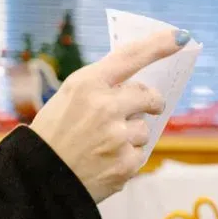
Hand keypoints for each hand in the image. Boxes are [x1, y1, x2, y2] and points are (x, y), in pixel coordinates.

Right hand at [29, 28, 189, 202]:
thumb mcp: (66, 99)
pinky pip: (139, 154)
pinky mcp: (125, 164)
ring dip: (131, 136)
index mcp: (86, 84)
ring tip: (103, 146)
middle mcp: (105, 107)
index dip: (159, 45)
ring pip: (144, 128)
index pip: (130, 56)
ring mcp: (117, 136)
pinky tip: (103, 163)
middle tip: (146, 107)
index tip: (181, 37)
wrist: (36, 181)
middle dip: (150, 101)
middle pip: (148, 95)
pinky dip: (126, 159)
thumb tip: (140, 90)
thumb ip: (100, 89)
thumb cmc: (52, 136)